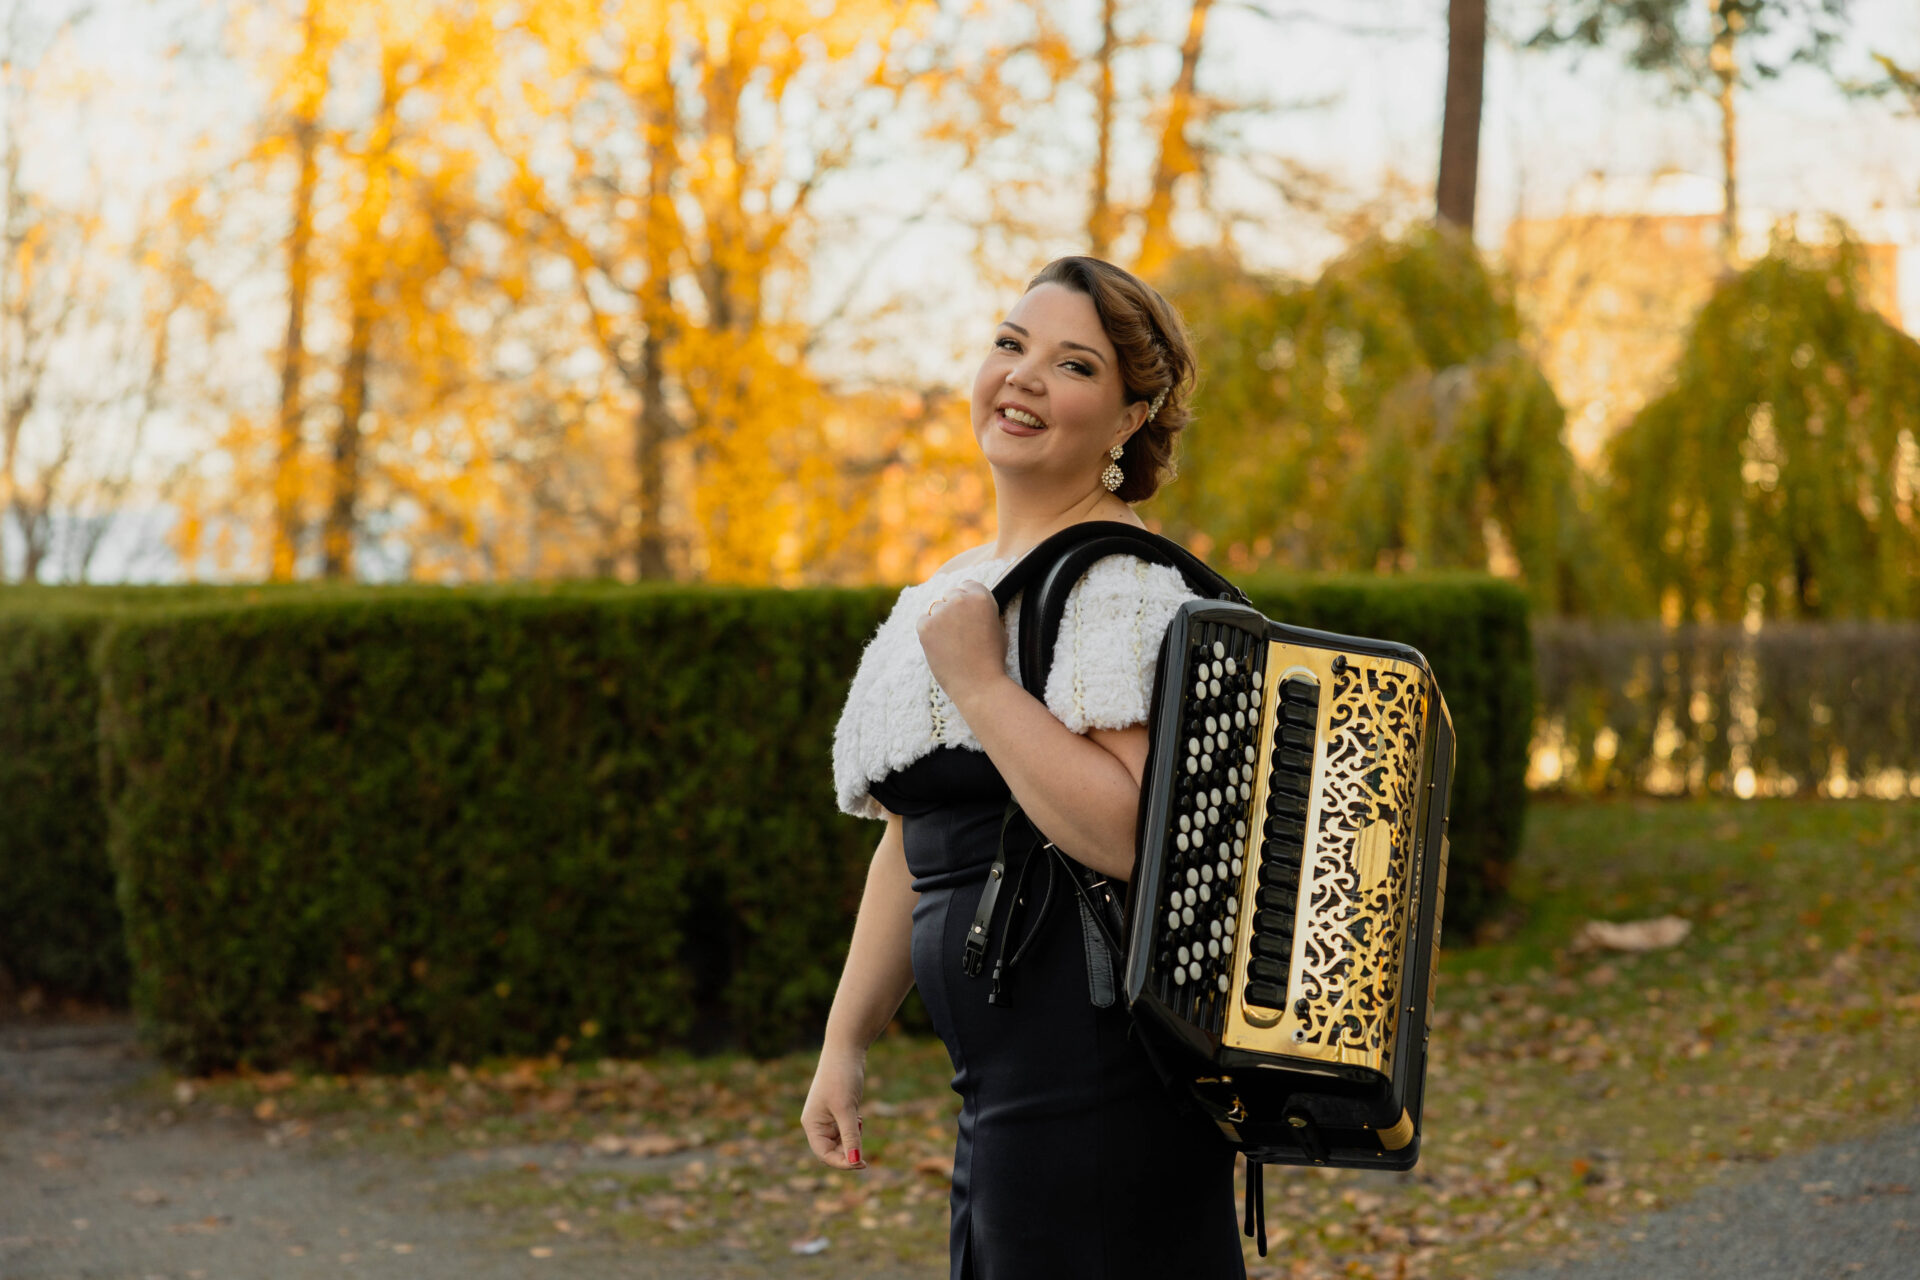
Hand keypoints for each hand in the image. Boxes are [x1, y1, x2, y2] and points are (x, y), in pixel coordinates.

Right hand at [801, 1043, 867, 1169]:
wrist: (846, 1049)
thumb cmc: (842, 1077)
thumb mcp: (847, 1110)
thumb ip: (851, 1136)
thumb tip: (855, 1162)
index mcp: (811, 1124)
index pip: (824, 1154)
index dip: (842, 1163)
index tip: (862, 1164)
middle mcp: (816, 1122)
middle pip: (831, 1150)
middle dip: (849, 1151)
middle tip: (866, 1149)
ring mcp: (826, 1115)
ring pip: (840, 1140)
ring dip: (852, 1139)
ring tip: (860, 1121)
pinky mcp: (837, 1108)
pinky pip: (844, 1128)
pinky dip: (854, 1128)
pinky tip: (860, 1116)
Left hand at [916, 579, 1008, 704]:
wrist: (979, 685)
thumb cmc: (992, 659)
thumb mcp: (997, 626)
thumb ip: (983, 610)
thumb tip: (970, 600)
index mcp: (982, 597)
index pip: (968, 585)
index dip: (968, 600)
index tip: (968, 614)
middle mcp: (960, 600)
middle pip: (950, 595)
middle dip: (954, 609)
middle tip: (960, 632)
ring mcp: (941, 612)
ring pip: (936, 608)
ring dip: (941, 620)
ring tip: (952, 643)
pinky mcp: (925, 627)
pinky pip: (923, 620)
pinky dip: (928, 631)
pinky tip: (940, 646)